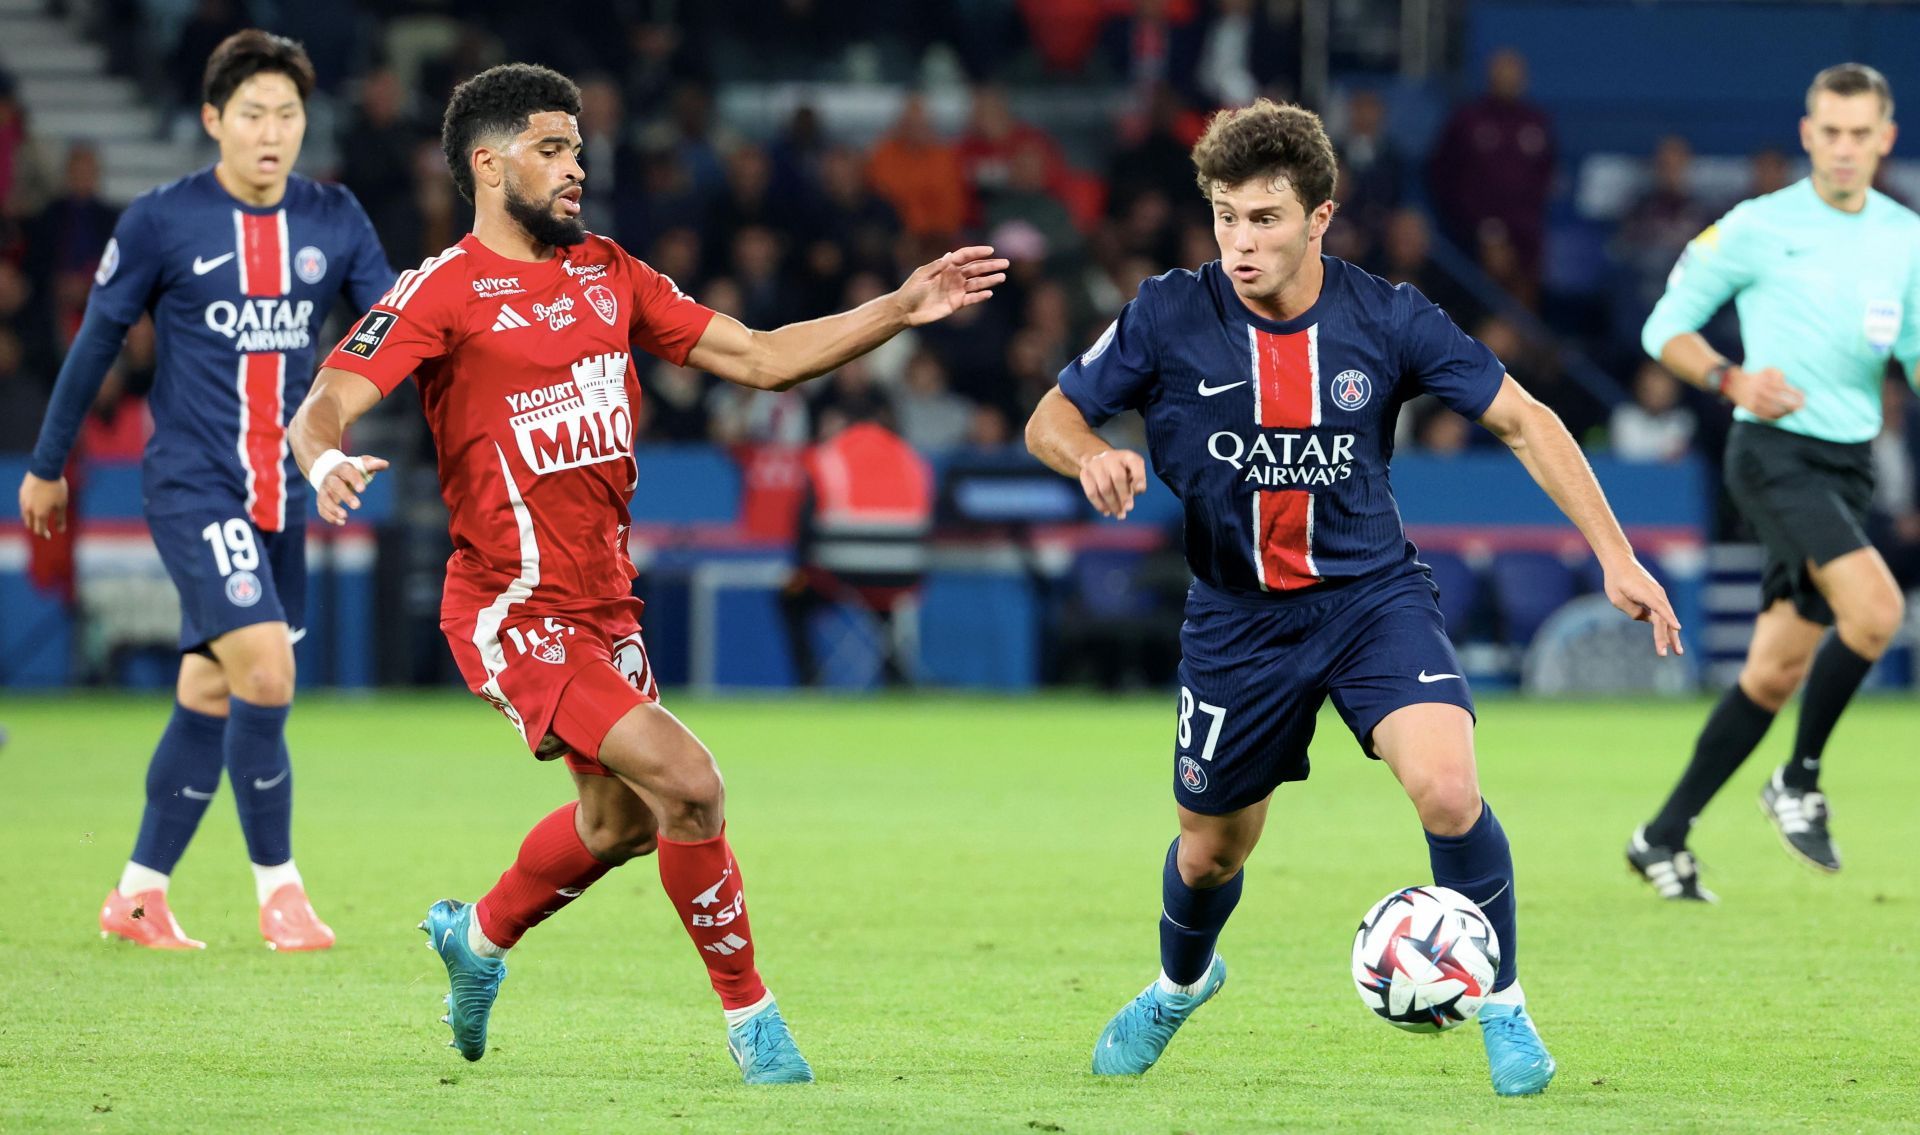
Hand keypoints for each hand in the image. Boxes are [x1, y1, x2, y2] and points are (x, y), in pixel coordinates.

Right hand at [19, 473, 68, 538]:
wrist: (45, 470)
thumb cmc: (57, 488)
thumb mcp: (62, 505)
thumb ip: (60, 519)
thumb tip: (61, 531)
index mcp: (40, 514)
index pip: (39, 530)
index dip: (44, 535)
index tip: (49, 536)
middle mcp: (29, 510)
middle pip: (30, 525)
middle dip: (37, 528)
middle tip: (44, 530)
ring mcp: (23, 501)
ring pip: (25, 516)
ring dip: (32, 520)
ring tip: (40, 519)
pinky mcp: (21, 494)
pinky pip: (24, 506)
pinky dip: (29, 510)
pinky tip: (35, 507)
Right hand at [314, 454, 389, 526]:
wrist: (328, 470)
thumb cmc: (351, 470)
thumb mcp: (361, 464)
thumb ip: (372, 464)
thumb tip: (385, 464)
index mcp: (342, 468)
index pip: (348, 471)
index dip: (354, 480)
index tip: (363, 489)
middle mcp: (331, 478)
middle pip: (335, 485)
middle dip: (345, 495)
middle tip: (357, 506)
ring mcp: (324, 490)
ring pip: (325, 498)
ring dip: (333, 508)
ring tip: (345, 516)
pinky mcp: (321, 500)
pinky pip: (322, 509)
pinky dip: (329, 516)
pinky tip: (341, 522)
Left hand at [892, 245, 1009, 326]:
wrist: (905, 310)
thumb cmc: (910, 290)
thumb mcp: (921, 275)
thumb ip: (937, 266)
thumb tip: (951, 255)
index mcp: (946, 266)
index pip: (965, 256)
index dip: (978, 252)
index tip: (990, 250)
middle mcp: (954, 277)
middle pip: (976, 269)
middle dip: (991, 266)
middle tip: (1006, 263)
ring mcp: (956, 290)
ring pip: (977, 283)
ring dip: (990, 280)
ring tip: (1002, 277)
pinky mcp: (956, 303)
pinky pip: (972, 299)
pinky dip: (980, 296)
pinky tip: (989, 293)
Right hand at [1078, 448, 1146, 518]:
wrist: (1098, 458)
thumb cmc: (1121, 470)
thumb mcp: (1132, 472)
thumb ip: (1135, 485)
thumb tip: (1127, 506)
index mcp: (1128, 456)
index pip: (1135, 464)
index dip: (1139, 478)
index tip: (1139, 490)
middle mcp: (1111, 458)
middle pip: (1118, 478)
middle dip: (1124, 496)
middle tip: (1128, 509)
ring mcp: (1096, 465)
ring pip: (1104, 488)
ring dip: (1112, 504)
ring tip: (1119, 514)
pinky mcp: (1085, 473)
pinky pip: (1092, 493)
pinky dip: (1100, 505)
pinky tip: (1106, 512)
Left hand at [1602, 556, 1684, 657]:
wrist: (1621, 562)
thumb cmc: (1616, 581)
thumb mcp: (1617, 599)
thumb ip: (1633, 612)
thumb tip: (1646, 619)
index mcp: (1646, 593)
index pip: (1660, 608)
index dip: (1669, 618)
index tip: (1677, 628)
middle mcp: (1657, 594)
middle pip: (1664, 618)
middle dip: (1666, 637)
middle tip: (1669, 653)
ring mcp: (1659, 595)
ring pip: (1667, 618)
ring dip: (1671, 635)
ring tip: (1677, 651)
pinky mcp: (1658, 597)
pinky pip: (1664, 614)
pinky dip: (1667, 626)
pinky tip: (1670, 640)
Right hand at [1725, 366, 1803, 419]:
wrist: (1735, 384)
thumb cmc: (1757, 377)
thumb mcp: (1767, 370)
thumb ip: (1778, 373)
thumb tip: (1785, 383)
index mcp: (1765, 382)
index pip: (1784, 389)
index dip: (1795, 394)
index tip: (1803, 398)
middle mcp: (1760, 391)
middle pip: (1780, 401)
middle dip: (1792, 405)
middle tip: (1800, 408)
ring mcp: (1754, 401)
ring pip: (1772, 410)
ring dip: (1784, 412)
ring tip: (1791, 412)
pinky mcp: (1751, 409)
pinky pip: (1764, 416)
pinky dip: (1774, 417)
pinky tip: (1781, 416)